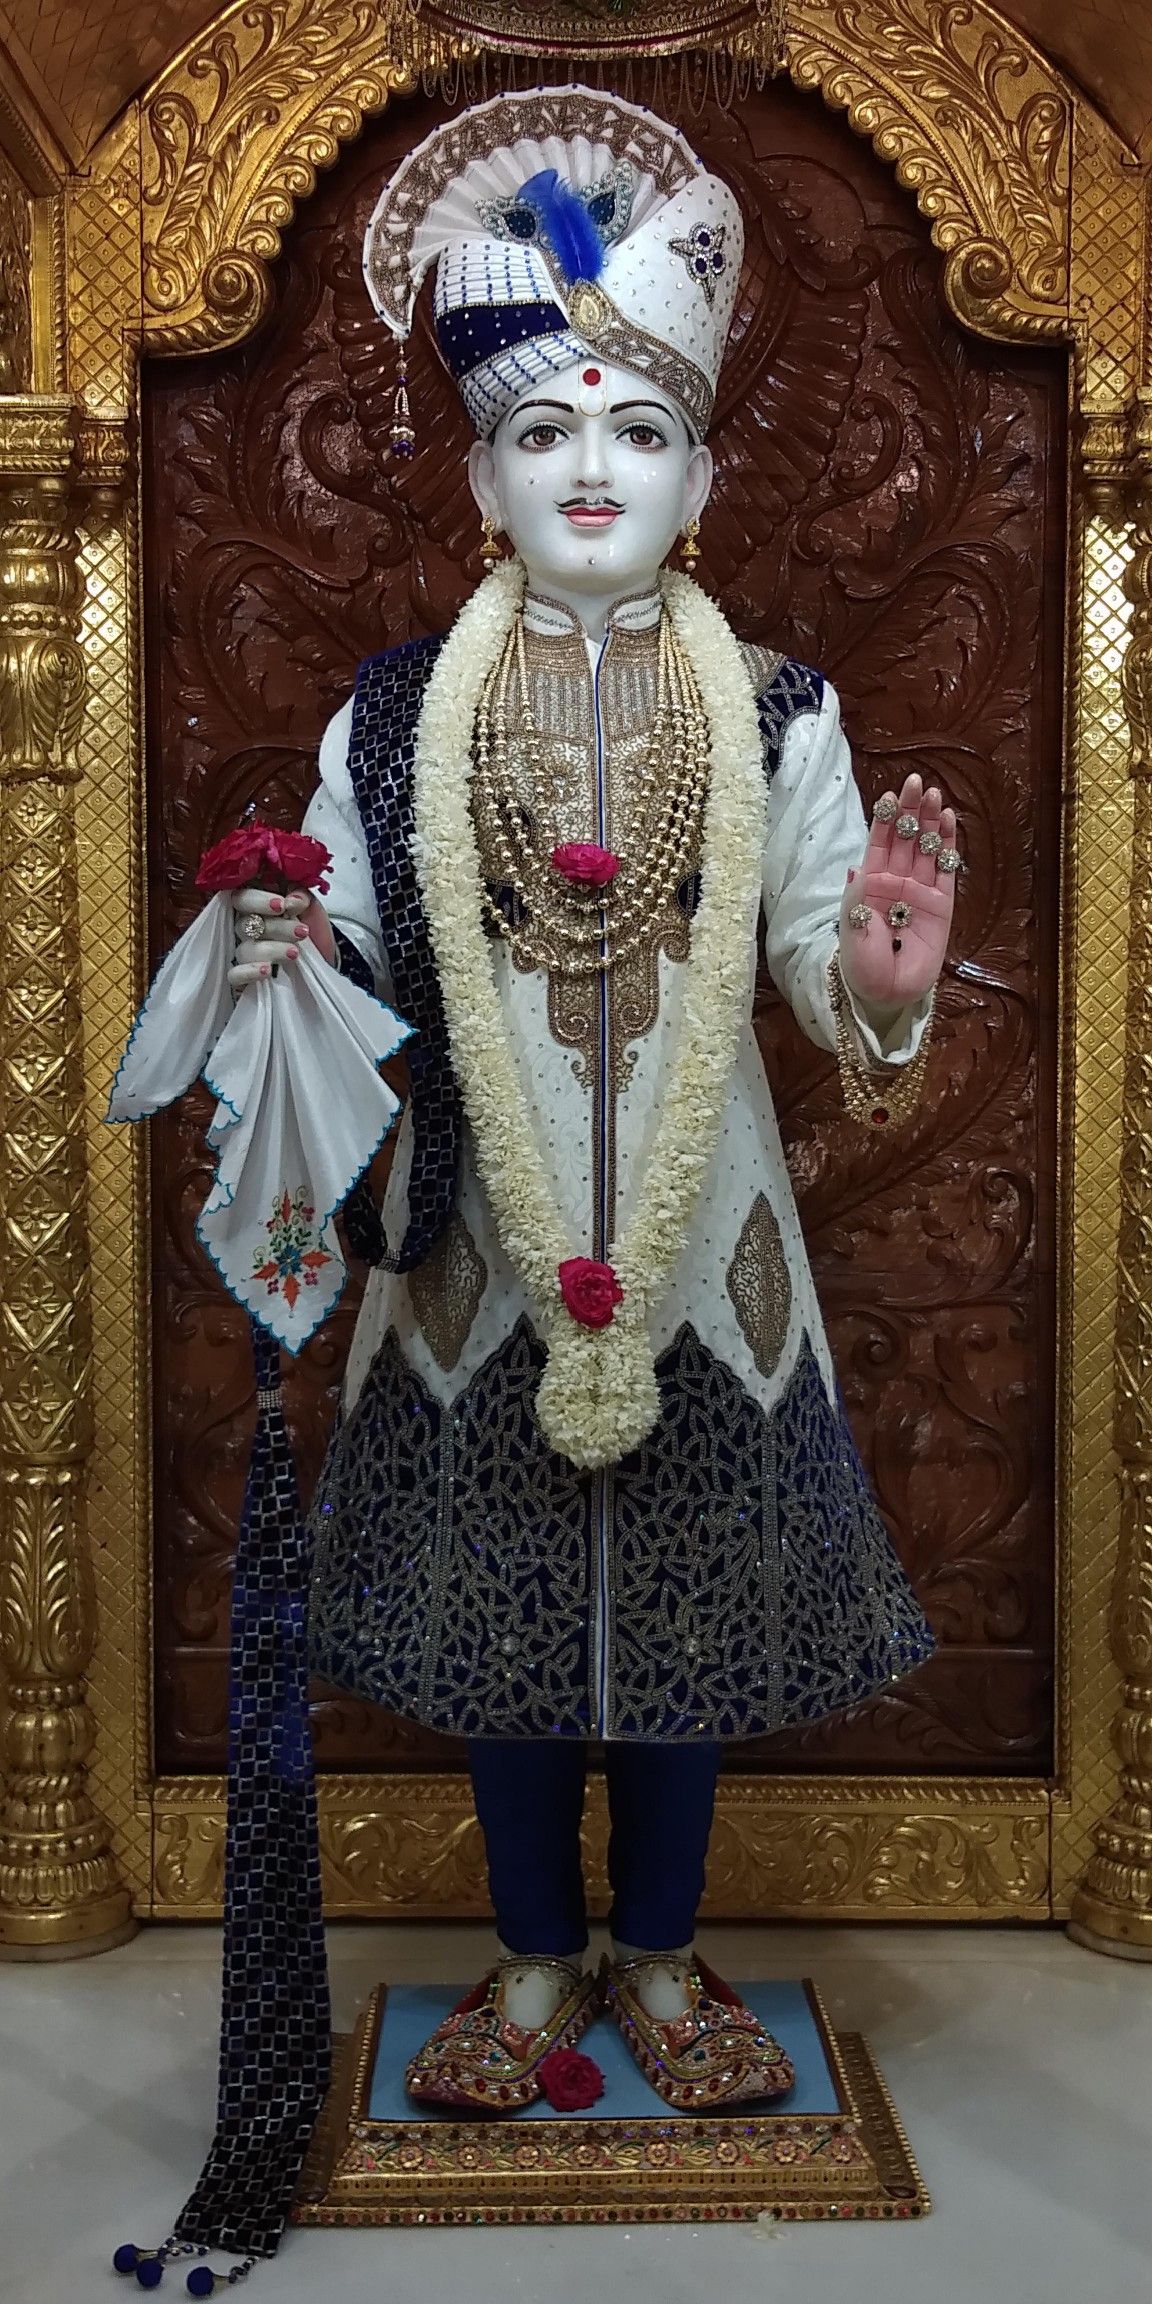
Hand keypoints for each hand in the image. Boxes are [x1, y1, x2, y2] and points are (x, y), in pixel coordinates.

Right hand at [228, 888, 335, 990]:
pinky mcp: (243, 978)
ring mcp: (243, 954)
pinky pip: (234, 975)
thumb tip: (293, 898)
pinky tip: (267, 970)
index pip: (241, 898)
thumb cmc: (312, 932)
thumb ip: (300, 896)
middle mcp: (246, 929)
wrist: (325, 961)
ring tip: (294, 953)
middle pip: (246, 924)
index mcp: (255, 908)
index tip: (282, 905)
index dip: (259, 901)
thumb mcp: (311, 908)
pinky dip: (249, 972)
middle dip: (276, 927)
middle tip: (301, 932)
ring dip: (272, 950)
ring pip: (245, 949)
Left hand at [838, 774, 957, 1009]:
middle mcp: (896, 883)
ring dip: (929, 821)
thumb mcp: (851, 931)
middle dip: (909, 811)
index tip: (889, 795)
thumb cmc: (863, 967)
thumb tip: (856, 868)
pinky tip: (948, 821)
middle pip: (905, 839)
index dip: (884, 820)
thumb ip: (855, 900)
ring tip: (933, 794)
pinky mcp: (942, 905)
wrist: (887, 995)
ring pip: (927, 849)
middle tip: (915, 783)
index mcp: (870, 886)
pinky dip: (948, 846)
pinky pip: (946, 870)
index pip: (879, 845)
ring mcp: (920, 892)